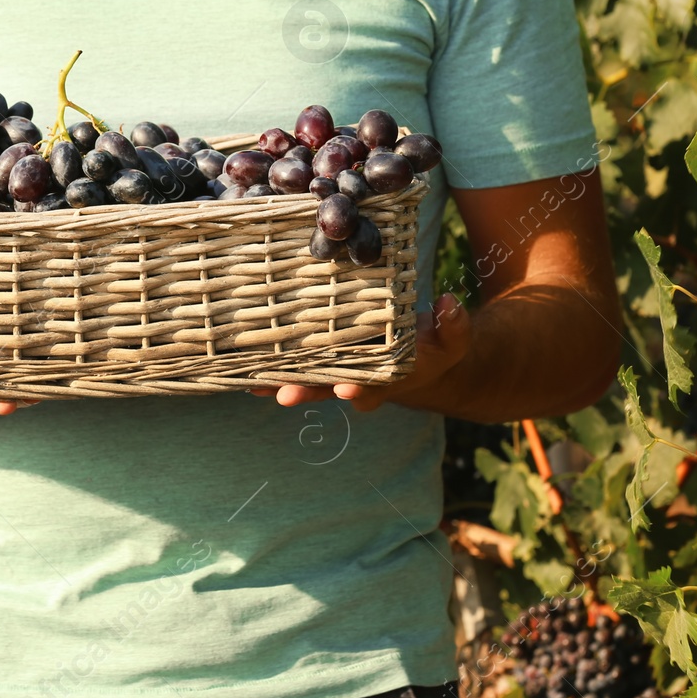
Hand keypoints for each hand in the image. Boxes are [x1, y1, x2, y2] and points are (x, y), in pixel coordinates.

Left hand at [256, 292, 472, 411]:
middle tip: (284, 394)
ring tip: (251, 384)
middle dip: (307, 391)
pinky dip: (273, 364)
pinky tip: (243, 362)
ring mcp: (336, 373)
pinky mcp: (320, 359)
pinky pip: (295, 364)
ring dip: (280, 382)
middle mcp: (358, 381)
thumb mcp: (452, 340)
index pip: (373, 386)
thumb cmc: (434, 347)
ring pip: (307, 381)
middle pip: (329, 390)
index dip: (358, 388)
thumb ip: (453, 325)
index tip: (345, 390)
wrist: (421, 361)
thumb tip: (447, 303)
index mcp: (390, 378)